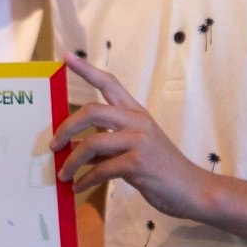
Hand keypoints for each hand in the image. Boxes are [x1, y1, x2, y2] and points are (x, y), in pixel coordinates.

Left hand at [55, 56, 208, 221]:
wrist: (193, 189)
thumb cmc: (161, 169)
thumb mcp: (134, 149)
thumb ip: (106, 143)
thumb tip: (73, 148)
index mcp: (136, 113)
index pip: (109, 82)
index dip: (86, 69)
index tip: (66, 57)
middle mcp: (137, 121)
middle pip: (92, 111)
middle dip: (67, 127)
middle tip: (53, 144)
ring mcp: (139, 141)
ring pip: (92, 143)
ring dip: (72, 161)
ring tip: (62, 174)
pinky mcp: (138, 164)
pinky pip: (101, 170)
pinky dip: (85, 180)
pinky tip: (78, 187)